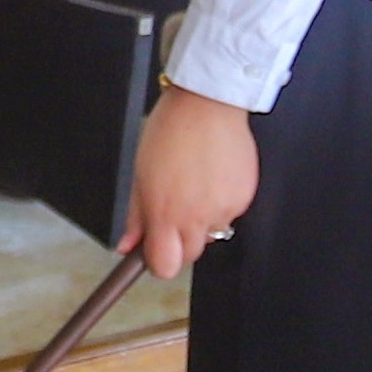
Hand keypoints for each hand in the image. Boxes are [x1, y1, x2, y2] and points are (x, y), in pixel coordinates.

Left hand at [126, 87, 258, 285]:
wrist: (208, 104)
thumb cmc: (172, 131)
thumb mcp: (141, 173)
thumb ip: (136, 216)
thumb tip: (127, 245)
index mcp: (166, 212)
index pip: (164, 267)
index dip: (158, 262)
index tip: (155, 251)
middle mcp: (196, 216)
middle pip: (190, 255)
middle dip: (180, 241)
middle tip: (174, 211)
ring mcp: (224, 209)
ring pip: (211, 234)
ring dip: (202, 220)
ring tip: (195, 185)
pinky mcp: (244, 198)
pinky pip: (230, 215)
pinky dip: (220, 203)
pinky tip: (212, 177)